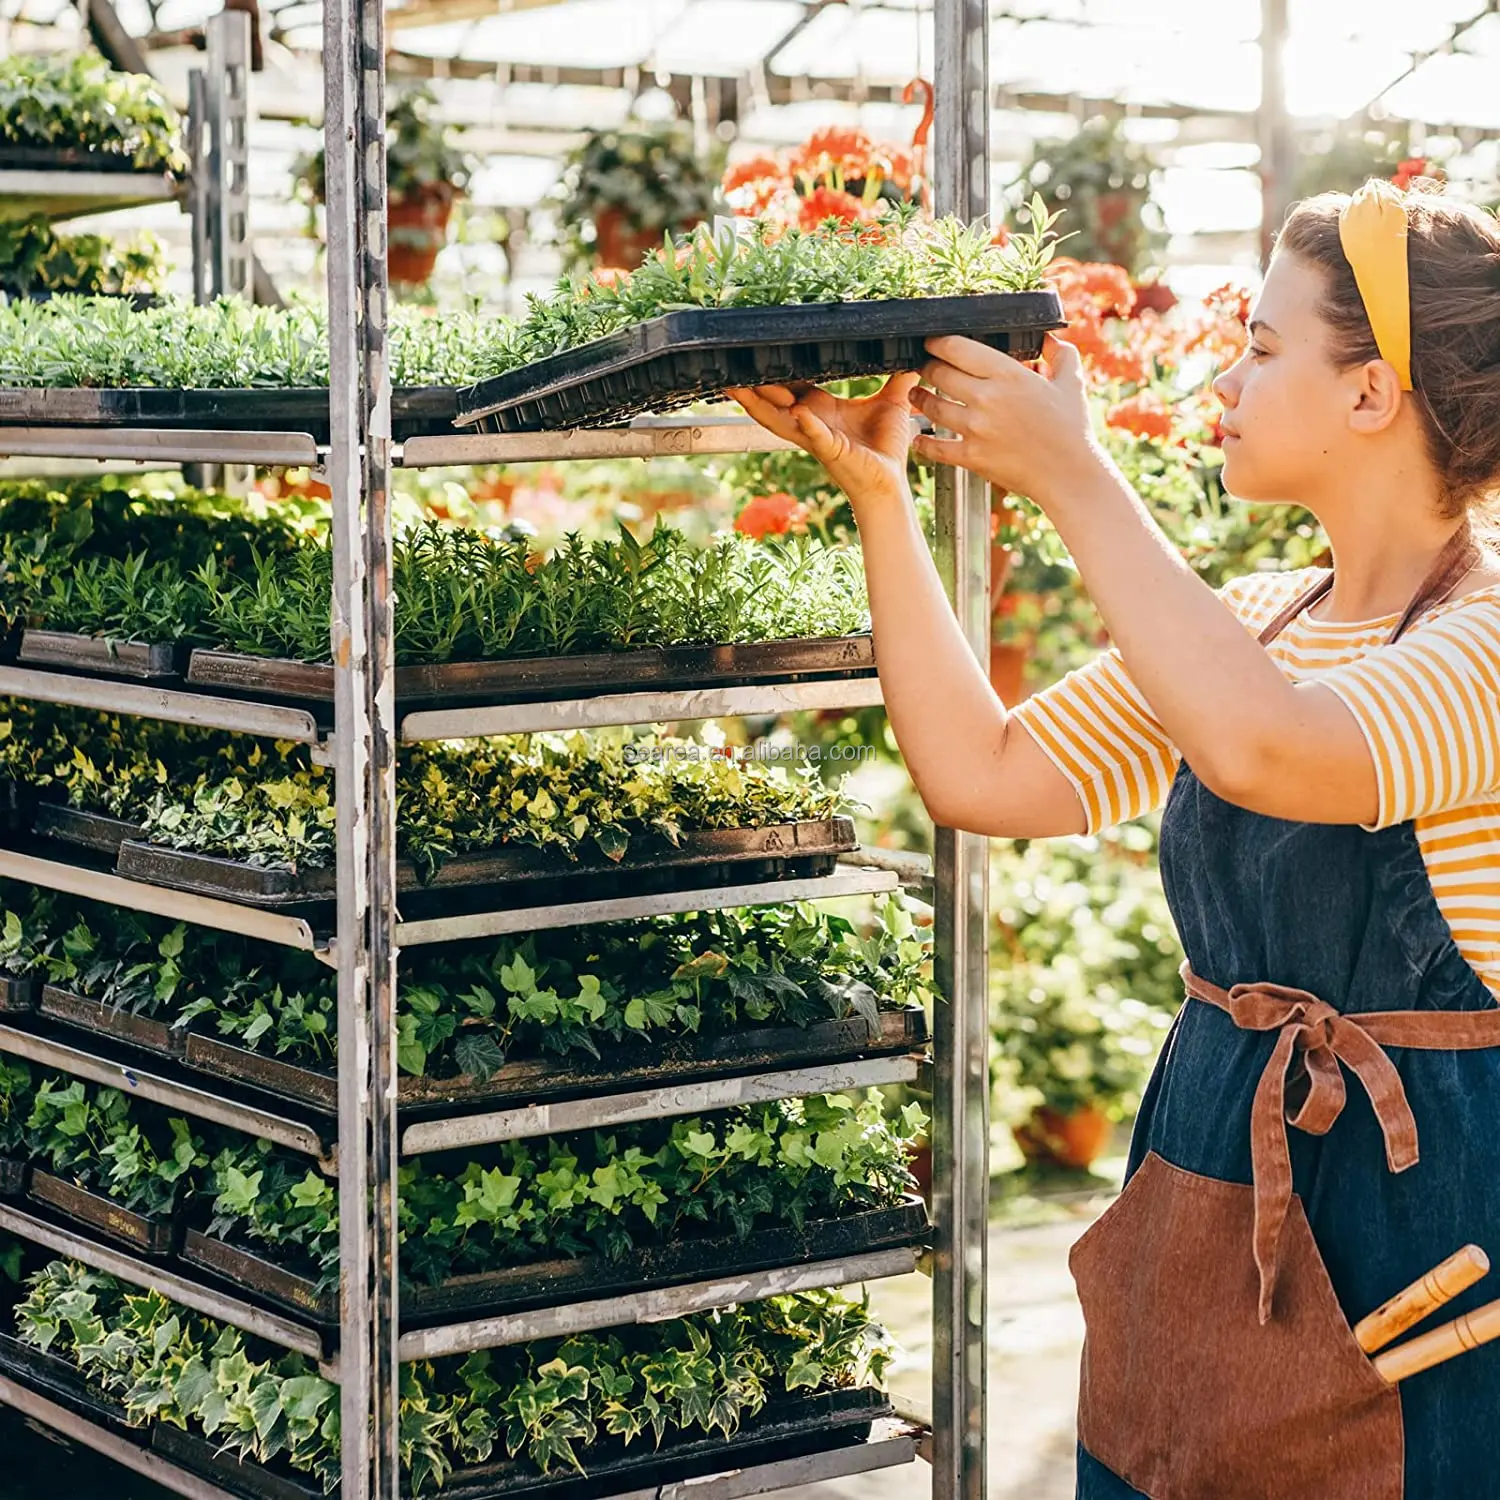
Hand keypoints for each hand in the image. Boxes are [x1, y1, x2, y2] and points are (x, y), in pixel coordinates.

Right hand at [725, 373, 919, 508]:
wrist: (891, 481)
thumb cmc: (886, 448)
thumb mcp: (892, 403)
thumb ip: (897, 378)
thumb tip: (911, 354)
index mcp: (821, 409)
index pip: (791, 386)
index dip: (774, 373)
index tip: (756, 356)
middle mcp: (811, 423)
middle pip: (773, 402)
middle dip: (751, 389)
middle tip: (729, 372)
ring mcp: (817, 438)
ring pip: (780, 420)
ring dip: (760, 406)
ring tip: (740, 390)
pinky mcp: (832, 450)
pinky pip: (815, 436)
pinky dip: (808, 425)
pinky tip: (800, 413)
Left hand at [910, 333, 1106, 506]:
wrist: (1069, 474)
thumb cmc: (1072, 429)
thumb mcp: (1071, 382)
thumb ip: (1059, 354)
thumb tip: (1048, 338)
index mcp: (1009, 374)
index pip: (957, 349)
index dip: (937, 342)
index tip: (932, 342)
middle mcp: (987, 398)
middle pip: (939, 373)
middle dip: (927, 367)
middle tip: (924, 367)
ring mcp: (976, 429)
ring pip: (932, 407)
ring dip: (920, 398)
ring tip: (917, 394)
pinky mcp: (971, 457)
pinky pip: (935, 447)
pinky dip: (922, 442)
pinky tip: (918, 437)